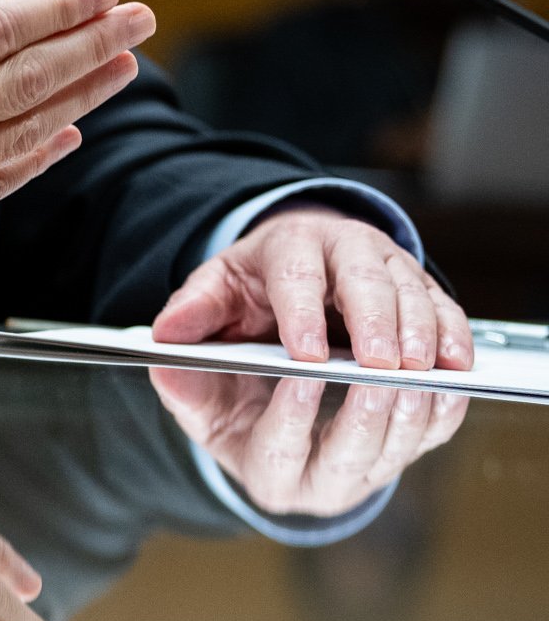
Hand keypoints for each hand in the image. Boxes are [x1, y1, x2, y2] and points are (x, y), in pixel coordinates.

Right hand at [150, 367, 468, 517]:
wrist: (282, 388)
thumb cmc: (240, 383)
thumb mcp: (200, 380)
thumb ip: (183, 360)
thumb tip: (165, 339)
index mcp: (263, 472)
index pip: (278, 451)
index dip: (291, 412)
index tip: (304, 370)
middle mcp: (320, 483)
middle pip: (351, 456)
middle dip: (367, 407)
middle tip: (376, 364)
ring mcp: (371, 471)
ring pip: (402, 440)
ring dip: (411, 395)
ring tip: (409, 354)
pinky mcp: (408, 449)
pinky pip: (438, 428)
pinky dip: (443, 394)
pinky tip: (437, 361)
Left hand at [153, 206, 474, 371]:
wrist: (291, 275)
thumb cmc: (246, 297)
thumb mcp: (210, 301)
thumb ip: (189, 318)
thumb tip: (164, 335)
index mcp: (286, 248)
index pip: (294, 277)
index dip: (302, 314)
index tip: (306, 355)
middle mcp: (345, 250)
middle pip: (366, 280)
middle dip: (375, 324)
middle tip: (379, 366)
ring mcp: (390, 269)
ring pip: (413, 296)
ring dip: (420, 335)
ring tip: (419, 373)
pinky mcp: (421, 294)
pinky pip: (446, 313)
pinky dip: (454, 340)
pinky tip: (456, 369)